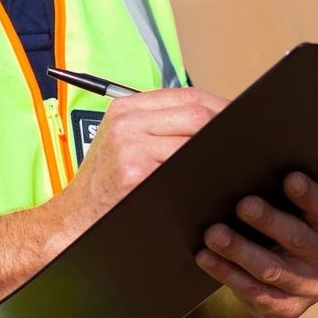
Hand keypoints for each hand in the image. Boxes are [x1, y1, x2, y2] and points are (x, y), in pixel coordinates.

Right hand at [66, 87, 228, 228]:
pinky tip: (210, 183)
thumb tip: (215, 120)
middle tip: (242, 148)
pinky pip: (185, 166)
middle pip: (197, 114)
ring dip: (217, 154)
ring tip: (230, 166)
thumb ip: (161, 127)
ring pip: (195, 139)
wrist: (75, 221)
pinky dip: (203, 173)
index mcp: (126, 109)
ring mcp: (130, 146)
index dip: (220, 107)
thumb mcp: (124, 144)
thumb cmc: (106, 186)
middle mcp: (127, 122)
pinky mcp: (136, 172)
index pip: (188, 96)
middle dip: (224, 130)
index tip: (239, 121)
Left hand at [196, 172, 317, 317]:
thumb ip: (277, 194)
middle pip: (297, 239)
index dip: (308, 195)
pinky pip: (253, 291)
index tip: (290, 178)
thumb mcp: (289, 212)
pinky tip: (206, 258)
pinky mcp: (287, 308)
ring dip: (240, 250)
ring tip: (213, 234)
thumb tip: (237, 163)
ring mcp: (309, 288)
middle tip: (243, 205)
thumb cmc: (279, 231)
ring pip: (271, 269)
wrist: (279, 283)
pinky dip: (226, 273)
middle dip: (269, 221)